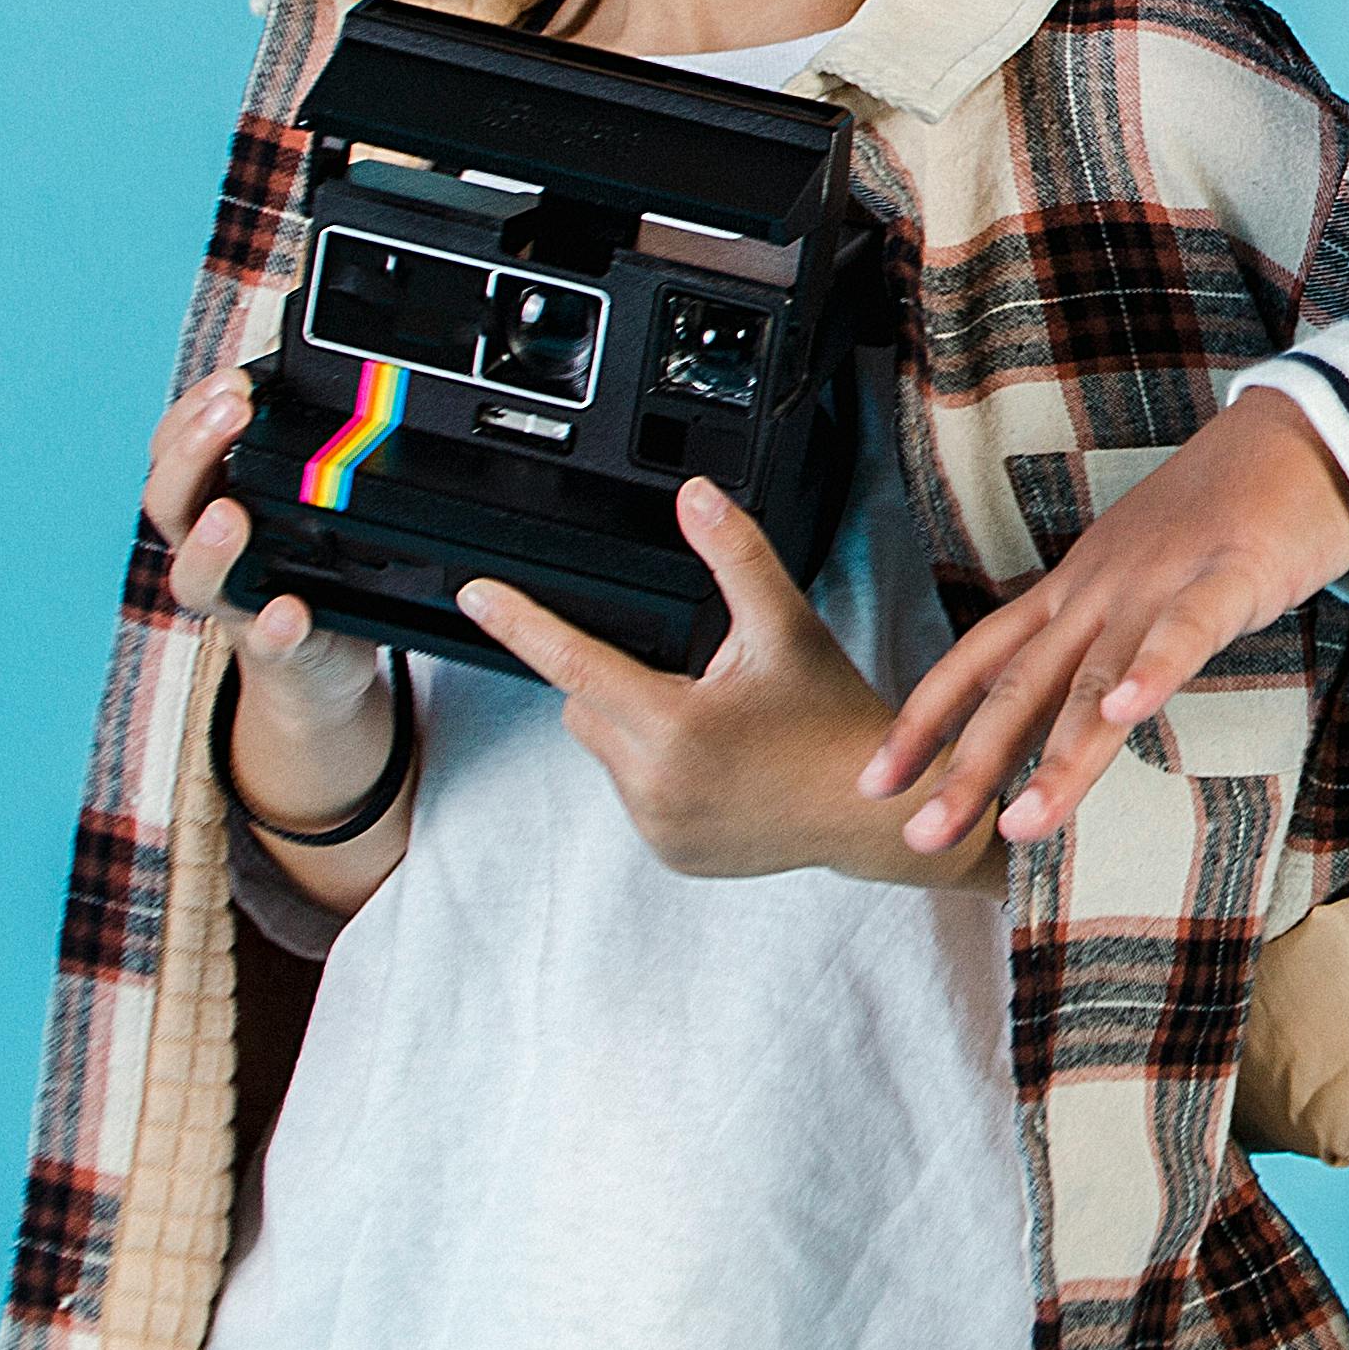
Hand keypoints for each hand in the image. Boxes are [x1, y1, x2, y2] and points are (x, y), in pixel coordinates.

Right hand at [149, 367, 405, 876]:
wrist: (318, 667)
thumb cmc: (305, 568)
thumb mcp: (297, 500)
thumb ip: (298, 449)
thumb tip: (323, 373)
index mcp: (211, 502)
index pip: (173, 448)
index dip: (191, 411)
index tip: (232, 380)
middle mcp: (208, 551)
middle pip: (167, 502)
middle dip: (192, 452)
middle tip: (231, 413)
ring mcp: (236, 604)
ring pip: (196, 577)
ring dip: (209, 544)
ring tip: (229, 514)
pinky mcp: (276, 650)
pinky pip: (268, 643)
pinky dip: (275, 627)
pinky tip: (289, 610)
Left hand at [461, 481, 970, 888]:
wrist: (871, 809)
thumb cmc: (833, 717)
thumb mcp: (787, 627)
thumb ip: (736, 556)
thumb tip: (694, 496)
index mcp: (674, 724)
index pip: (572, 662)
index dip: (519, 624)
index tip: (477, 596)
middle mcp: (654, 783)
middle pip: (586, 708)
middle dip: (616, 683)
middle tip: (693, 677)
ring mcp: (659, 826)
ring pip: (607, 754)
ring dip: (636, 730)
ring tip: (717, 727)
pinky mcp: (669, 853)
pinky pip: (634, 797)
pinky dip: (657, 774)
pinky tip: (717, 766)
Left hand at [856, 392, 1348, 857]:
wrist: (1299, 437)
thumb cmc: (1223, 518)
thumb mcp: (1138, 577)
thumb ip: (1100, 639)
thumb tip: (1066, 708)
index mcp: (1074, 593)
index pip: (979, 661)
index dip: (923, 722)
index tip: (874, 784)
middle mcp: (1100, 591)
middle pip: (1020, 687)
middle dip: (968, 766)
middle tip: (921, 835)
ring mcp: (1160, 581)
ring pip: (1097, 678)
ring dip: (1060, 755)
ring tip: (1023, 824)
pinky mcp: (1231, 575)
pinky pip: (1187, 629)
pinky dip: (1156, 669)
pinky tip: (1129, 711)